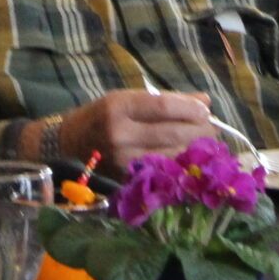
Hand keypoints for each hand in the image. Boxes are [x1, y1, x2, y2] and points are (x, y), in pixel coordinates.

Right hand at [55, 89, 212, 172]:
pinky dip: (181, 165)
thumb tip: (205, 101)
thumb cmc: (100, 118)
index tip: (205, 109)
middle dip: (200, 130)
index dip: (190, 108)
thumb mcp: (126, 99)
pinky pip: (164, 171)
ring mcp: (124, 160)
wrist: (67, 146)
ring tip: (204, 143)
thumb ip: (166, 100)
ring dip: (195, 149)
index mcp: (118, 106)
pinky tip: (188, 159)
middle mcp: (120, 134)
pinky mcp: (128, 180)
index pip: (164, 106)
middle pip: (173, 132)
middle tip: (211, 128)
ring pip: (173, 155)